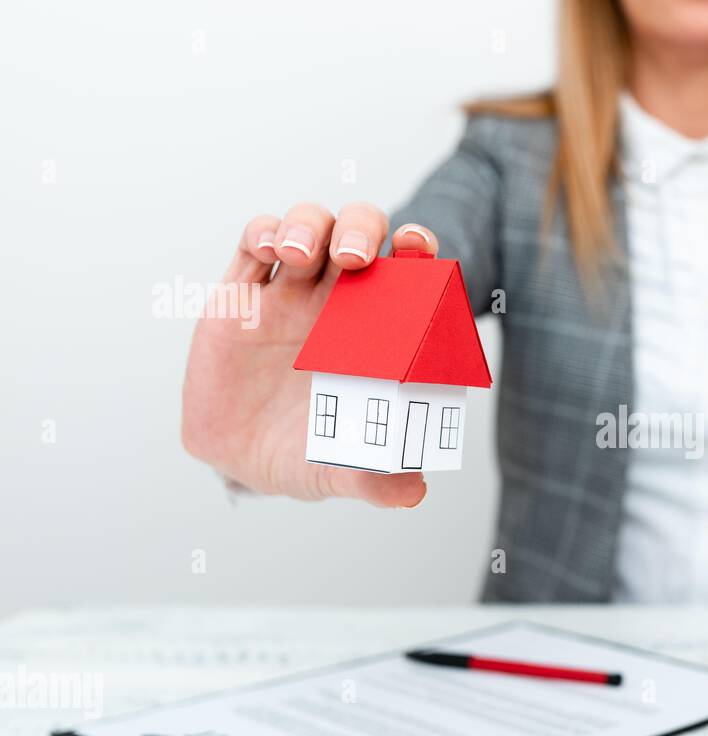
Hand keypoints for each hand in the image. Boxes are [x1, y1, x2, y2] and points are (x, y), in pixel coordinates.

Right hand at [182, 204, 441, 506]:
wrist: (242, 463)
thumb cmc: (307, 456)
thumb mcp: (342, 473)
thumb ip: (377, 481)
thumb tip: (412, 490)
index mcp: (378, 329)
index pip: (407, 271)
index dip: (416, 248)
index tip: (417, 245)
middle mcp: (337, 301)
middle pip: (356, 233)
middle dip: (361, 227)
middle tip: (355, 257)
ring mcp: (289, 294)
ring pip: (307, 227)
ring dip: (309, 225)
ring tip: (300, 254)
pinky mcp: (240, 298)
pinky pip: (253, 244)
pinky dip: (264, 232)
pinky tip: (269, 249)